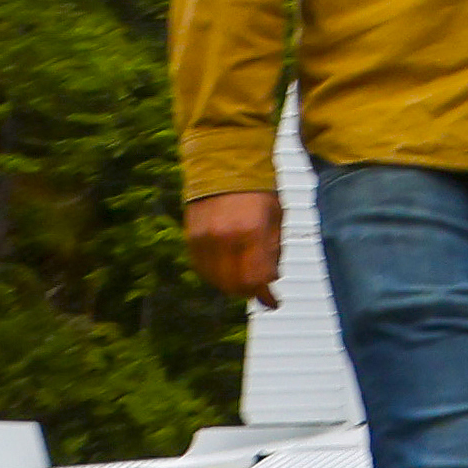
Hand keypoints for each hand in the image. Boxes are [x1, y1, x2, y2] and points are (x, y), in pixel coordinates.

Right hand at [182, 183, 282, 302]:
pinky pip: (203, 269)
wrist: (224, 165)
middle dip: (251, 291)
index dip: (266, 295)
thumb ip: (274, 252)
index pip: (257, 278)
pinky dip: (216, 275)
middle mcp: (226, 237)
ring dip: (233, 285)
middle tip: (260, 289)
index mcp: (252, 231)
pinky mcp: (191, 238)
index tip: (273, 302)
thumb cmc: (257, 192)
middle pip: (237, 285)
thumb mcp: (276, 219)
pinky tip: (227, 269)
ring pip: (218, 280)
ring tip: (245, 276)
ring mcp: (205, 239)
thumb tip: (271, 283)